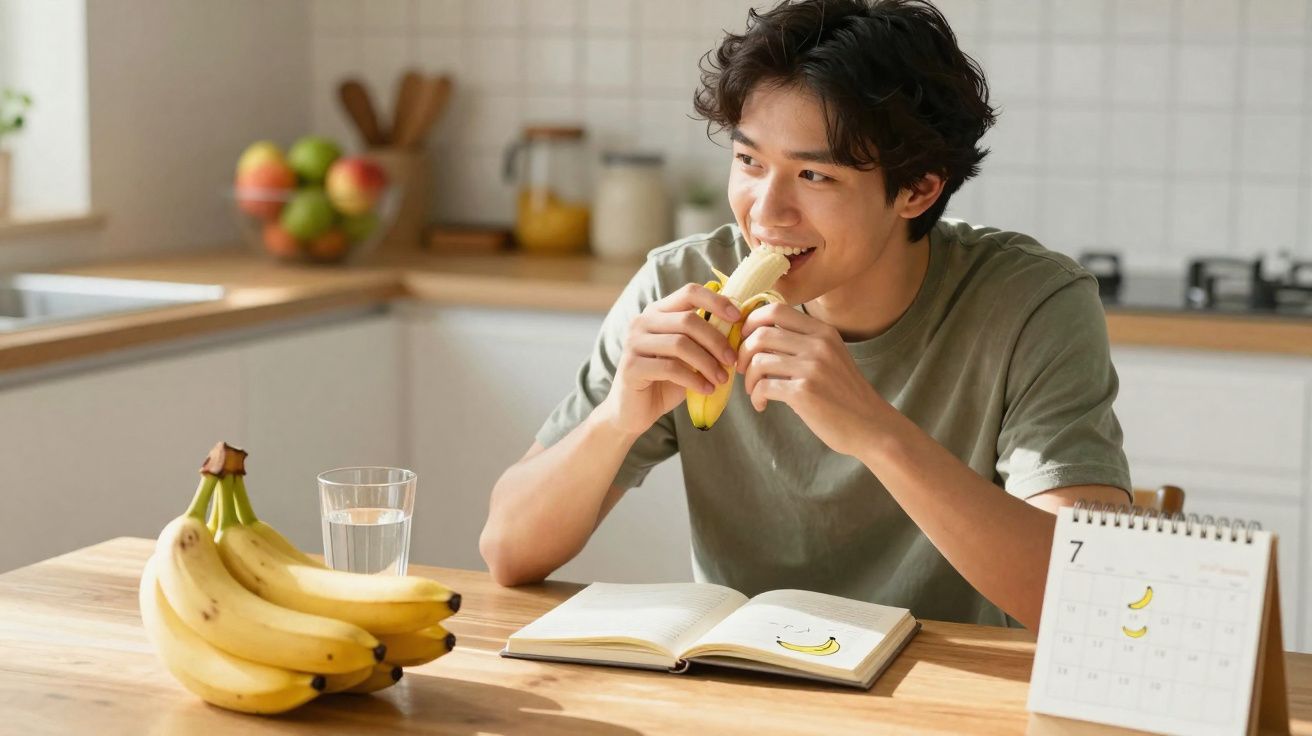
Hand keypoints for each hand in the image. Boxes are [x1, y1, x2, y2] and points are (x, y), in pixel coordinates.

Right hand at [602, 283, 741, 435]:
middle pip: (688, 320)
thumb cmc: (666, 381)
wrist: (634, 411)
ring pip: (680, 344)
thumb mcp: (689, 355)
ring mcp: (633, 343)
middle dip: (716, 341)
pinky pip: (670, 368)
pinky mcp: (631, 366)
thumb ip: (704, 339)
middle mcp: (642, 321)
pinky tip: (707, 389)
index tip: (738, 317)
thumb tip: (739, 326)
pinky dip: (694, 379)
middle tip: (732, 361)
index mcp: (658, 311)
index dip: (717, 302)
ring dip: (707, 363)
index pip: (689, 292)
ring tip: (722, 380)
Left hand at [735, 304, 885, 455]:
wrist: (872, 426)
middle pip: (761, 333)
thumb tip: (759, 337)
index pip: (776, 309)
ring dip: (749, 378)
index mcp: (823, 332)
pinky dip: (756, 397)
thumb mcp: (831, 357)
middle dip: (742, 352)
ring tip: (755, 391)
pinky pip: (763, 387)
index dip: (752, 321)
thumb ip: (802, 344)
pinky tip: (763, 405)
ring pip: (757, 360)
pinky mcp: (804, 392)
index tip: (745, 339)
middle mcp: (818, 344)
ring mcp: (812, 367)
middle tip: (743, 368)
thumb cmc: (845, 395)